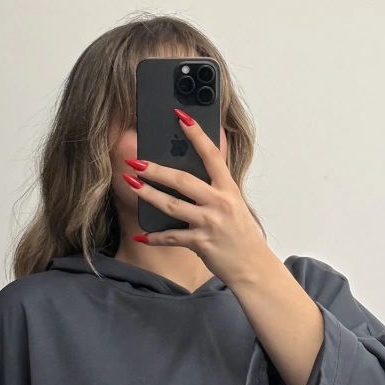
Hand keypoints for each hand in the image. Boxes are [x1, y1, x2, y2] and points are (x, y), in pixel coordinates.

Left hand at [121, 109, 268, 289]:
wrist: (253, 267)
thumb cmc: (242, 236)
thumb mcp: (234, 205)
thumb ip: (216, 188)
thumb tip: (192, 173)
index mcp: (228, 189)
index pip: (211, 155)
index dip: (196, 135)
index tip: (181, 116)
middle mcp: (219, 203)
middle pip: (183, 180)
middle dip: (156, 169)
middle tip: (136, 161)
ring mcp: (210, 223)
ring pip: (172, 205)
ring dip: (148, 194)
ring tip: (131, 184)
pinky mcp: (201, 243)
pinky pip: (172, 237)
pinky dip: (155, 237)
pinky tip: (141, 236)